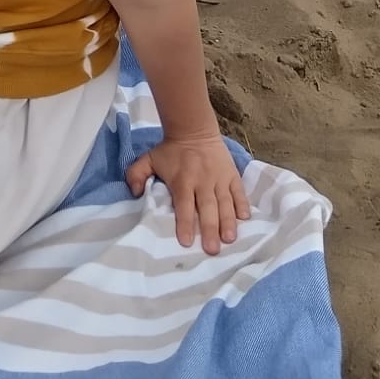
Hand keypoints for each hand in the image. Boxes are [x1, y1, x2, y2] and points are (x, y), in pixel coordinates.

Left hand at [125, 133, 250, 253]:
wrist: (194, 128)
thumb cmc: (171, 150)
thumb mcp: (149, 158)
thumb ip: (136, 174)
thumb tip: (135, 193)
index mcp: (182, 180)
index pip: (184, 205)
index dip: (184, 223)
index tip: (186, 242)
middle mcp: (202, 181)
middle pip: (207, 208)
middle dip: (209, 229)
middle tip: (212, 250)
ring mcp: (219, 178)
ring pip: (225, 202)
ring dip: (228, 221)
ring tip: (230, 239)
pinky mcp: (231, 174)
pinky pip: (239, 191)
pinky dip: (243, 204)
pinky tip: (245, 218)